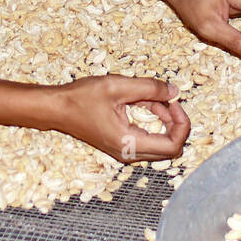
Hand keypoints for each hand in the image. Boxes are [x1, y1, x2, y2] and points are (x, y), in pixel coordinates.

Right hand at [53, 75, 188, 161]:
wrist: (57, 109)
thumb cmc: (82, 98)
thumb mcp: (118, 86)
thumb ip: (149, 88)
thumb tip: (175, 91)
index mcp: (129, 143)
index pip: (173, 146)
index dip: (182, 124)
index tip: (175, 102)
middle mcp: (129, 153)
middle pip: (170, 148)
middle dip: (176, 123)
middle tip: (169, 99)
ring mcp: (125, 152)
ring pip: (160, 144)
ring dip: (164, 121)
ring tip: (154, 97)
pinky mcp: (122, 146)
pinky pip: (148, 138)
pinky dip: (153, 121)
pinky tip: (145, 102)